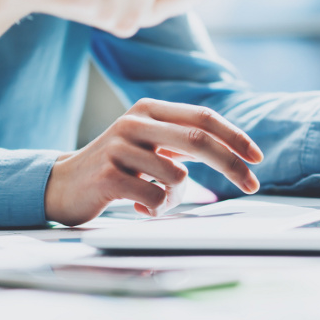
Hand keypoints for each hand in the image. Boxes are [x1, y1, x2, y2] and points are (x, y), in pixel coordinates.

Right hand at [44, 99, 263, 226]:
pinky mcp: (108, 175)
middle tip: (252, 185)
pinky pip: (154, 198)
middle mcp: (134, 122)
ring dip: (176, 197)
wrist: (62, 185)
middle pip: (199, 140)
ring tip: (153, 198)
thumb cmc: (116, 167)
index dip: (235, 136)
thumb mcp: (149, 144)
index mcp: (149, 109)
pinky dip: (154, 209)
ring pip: (177, 177)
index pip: (203, 117)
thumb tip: (232, 152)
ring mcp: (119, 148)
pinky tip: (134, 205)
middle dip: (231, 165)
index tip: (257, 158)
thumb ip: (182, 141)